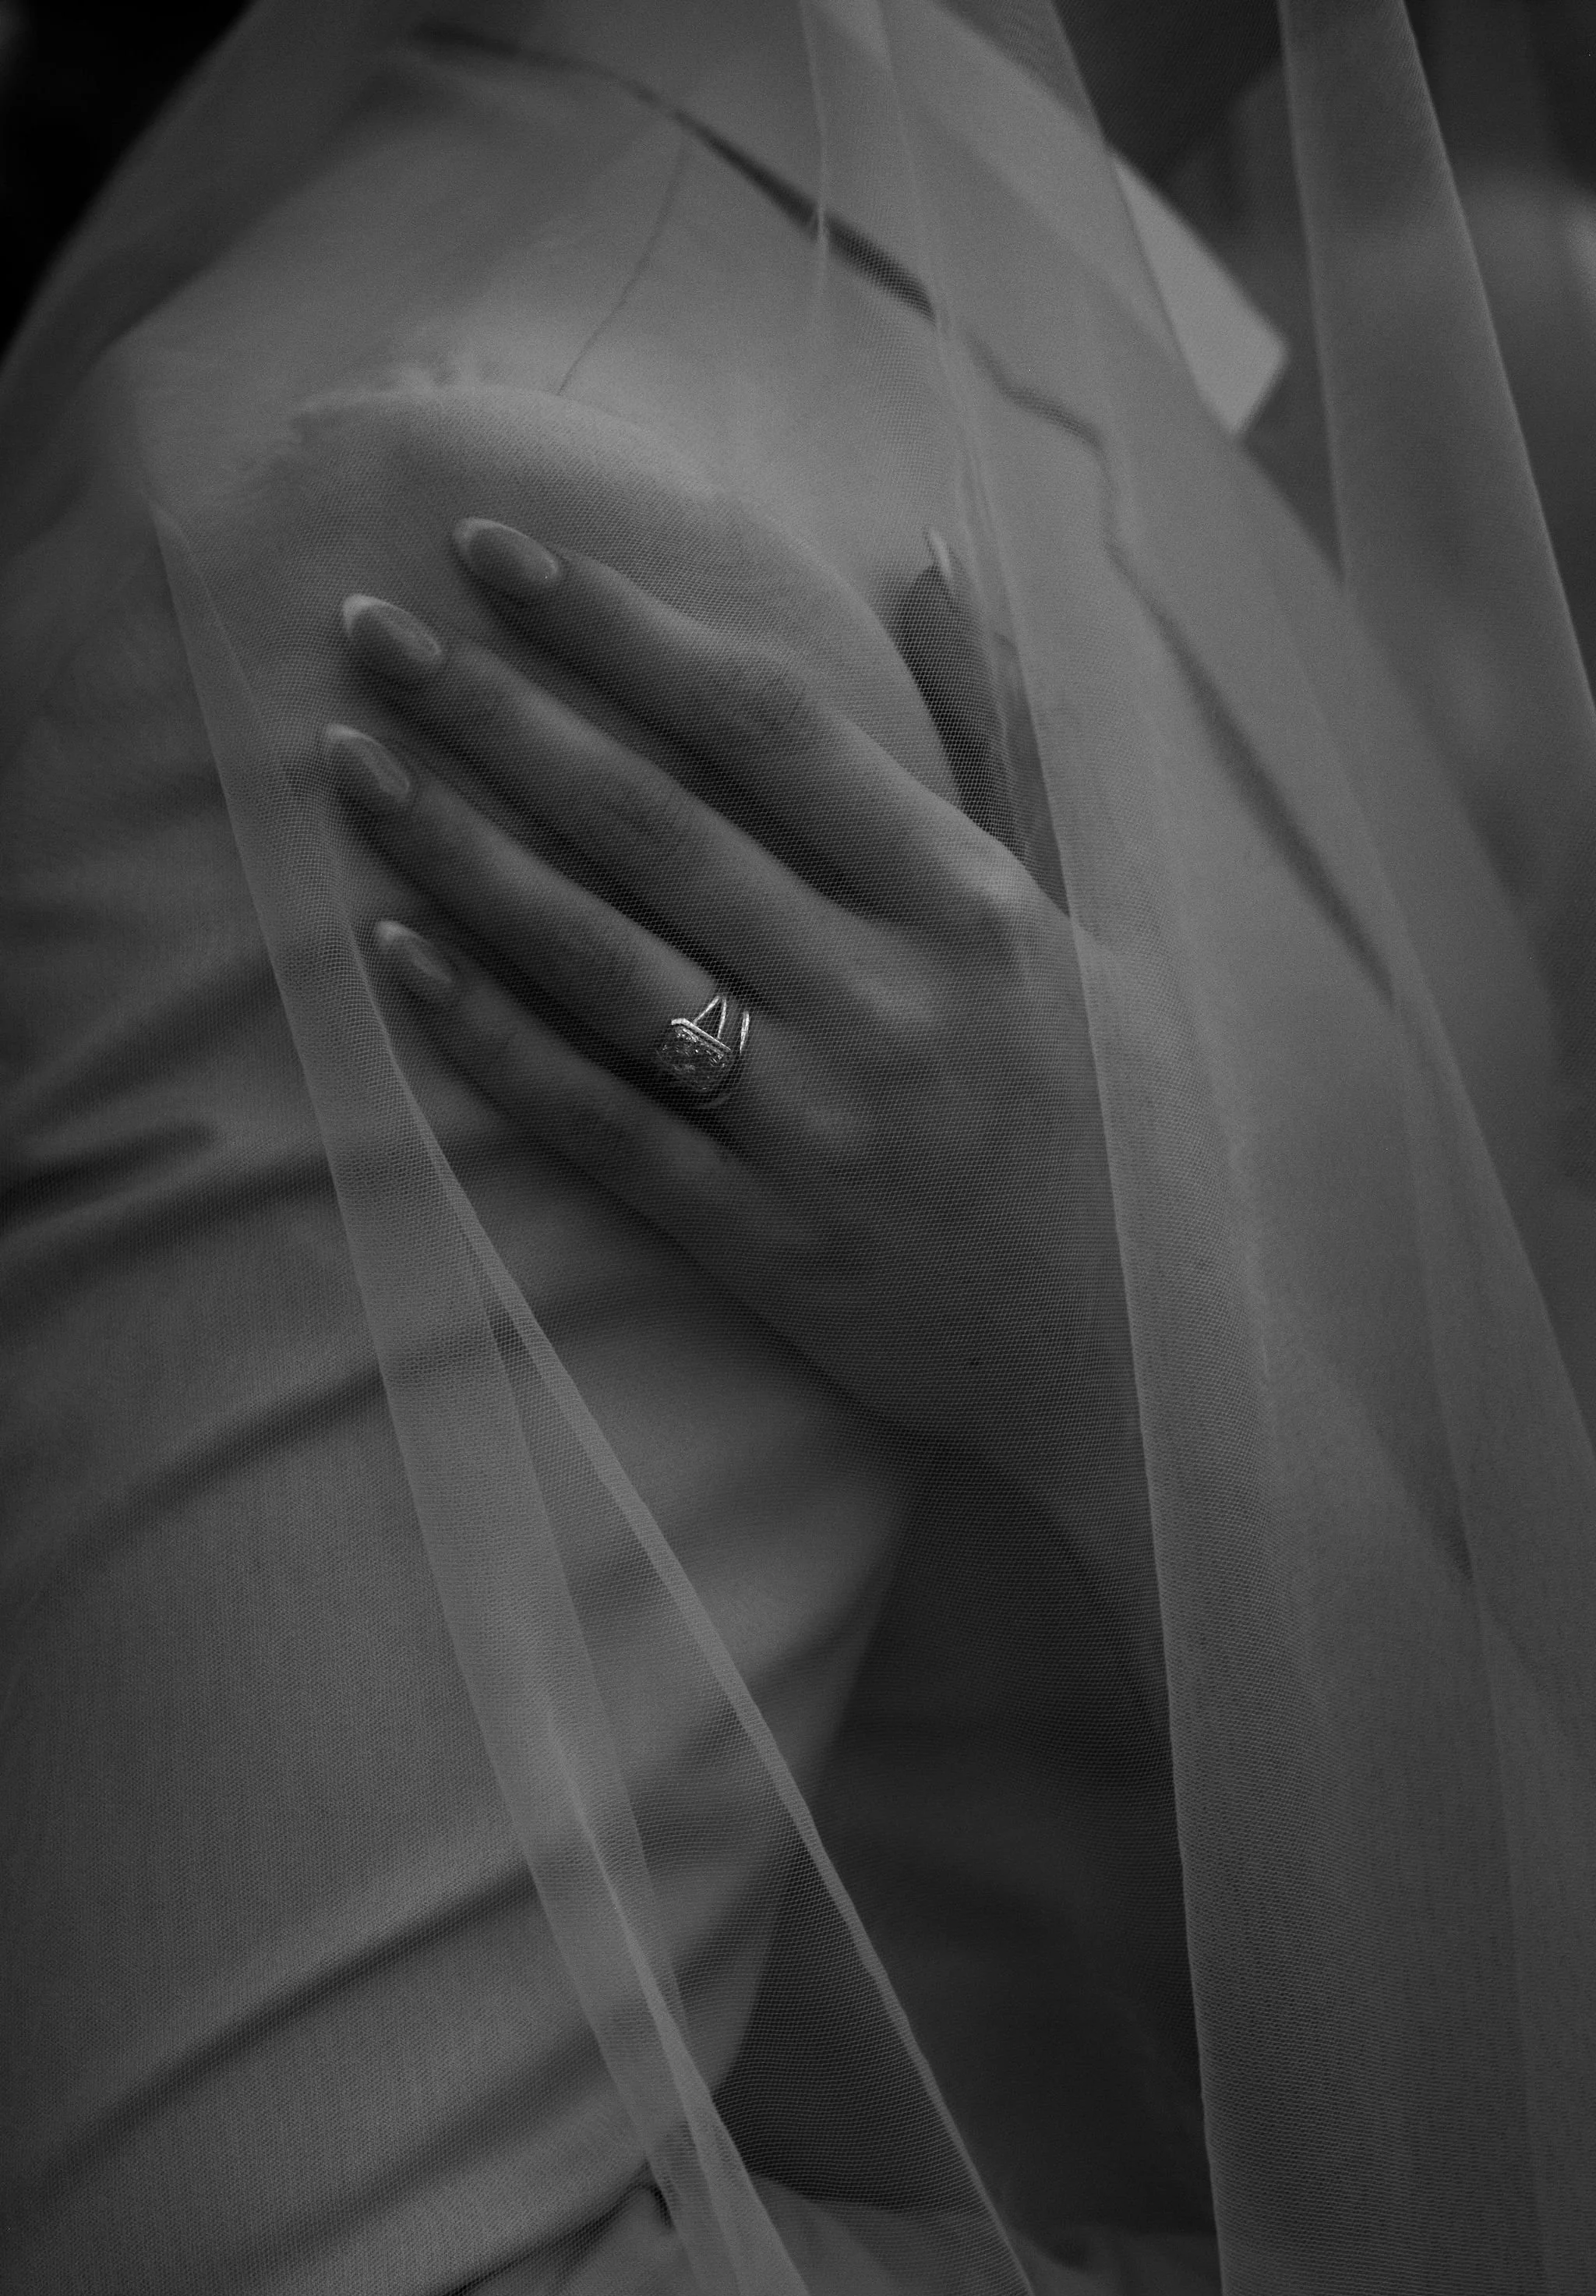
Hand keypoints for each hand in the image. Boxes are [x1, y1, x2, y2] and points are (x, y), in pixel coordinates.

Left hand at [322, 520, 1143, 1565]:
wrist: (1128, 1353)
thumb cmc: (1108, 1118)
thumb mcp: (1082, 918)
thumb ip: (1001, 745)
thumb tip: (927, 569)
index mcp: (970, 901)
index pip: (765, 722)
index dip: (618, 623)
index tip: (496, 549)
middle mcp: (886, 998)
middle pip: (654, 822)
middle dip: (496, 711)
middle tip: (367, 630)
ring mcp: (813, 1123)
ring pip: (601, 959)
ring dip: (460, 851)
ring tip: (349, 764)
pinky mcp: (756, 1235)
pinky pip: (595, 1118)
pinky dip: (489, 1035)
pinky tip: (393, 952)